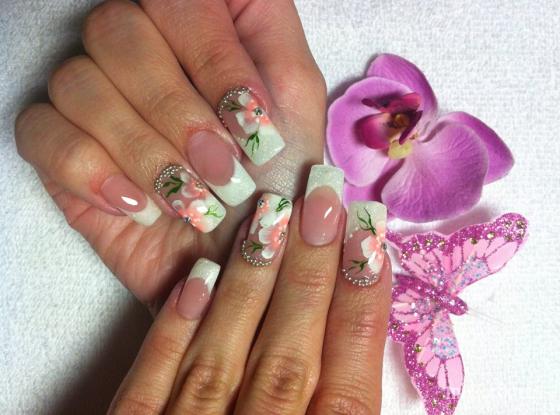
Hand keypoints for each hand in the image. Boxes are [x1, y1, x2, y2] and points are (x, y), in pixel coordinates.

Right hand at [14, 0, 325, 306]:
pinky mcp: (61, 147)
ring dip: (144, 152)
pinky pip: (42, 133)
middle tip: (224, 171)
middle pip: (117, 32)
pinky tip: (140, 206)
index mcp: (197, 28)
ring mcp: (95, 96)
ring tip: (190, 200)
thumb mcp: (297, 105)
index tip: (250, 122)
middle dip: (177, 113)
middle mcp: (140, 49)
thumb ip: (272, 39)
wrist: (241, 256)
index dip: (214, 59)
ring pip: (78, 84)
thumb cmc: (275, 179)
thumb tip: (226, 1)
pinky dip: (93, 173)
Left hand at [108, 189, 391, 413]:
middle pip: (288, 359)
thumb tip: (356, 322)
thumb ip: (341, 402)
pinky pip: (149, 390)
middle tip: (323, 198)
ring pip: (221, 361)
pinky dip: (173, 331)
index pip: (351, 386)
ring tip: (267, 215)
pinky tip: (196, 274)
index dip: (362, 305)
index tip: (370, 236)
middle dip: (310, 273)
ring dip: (248, 285)